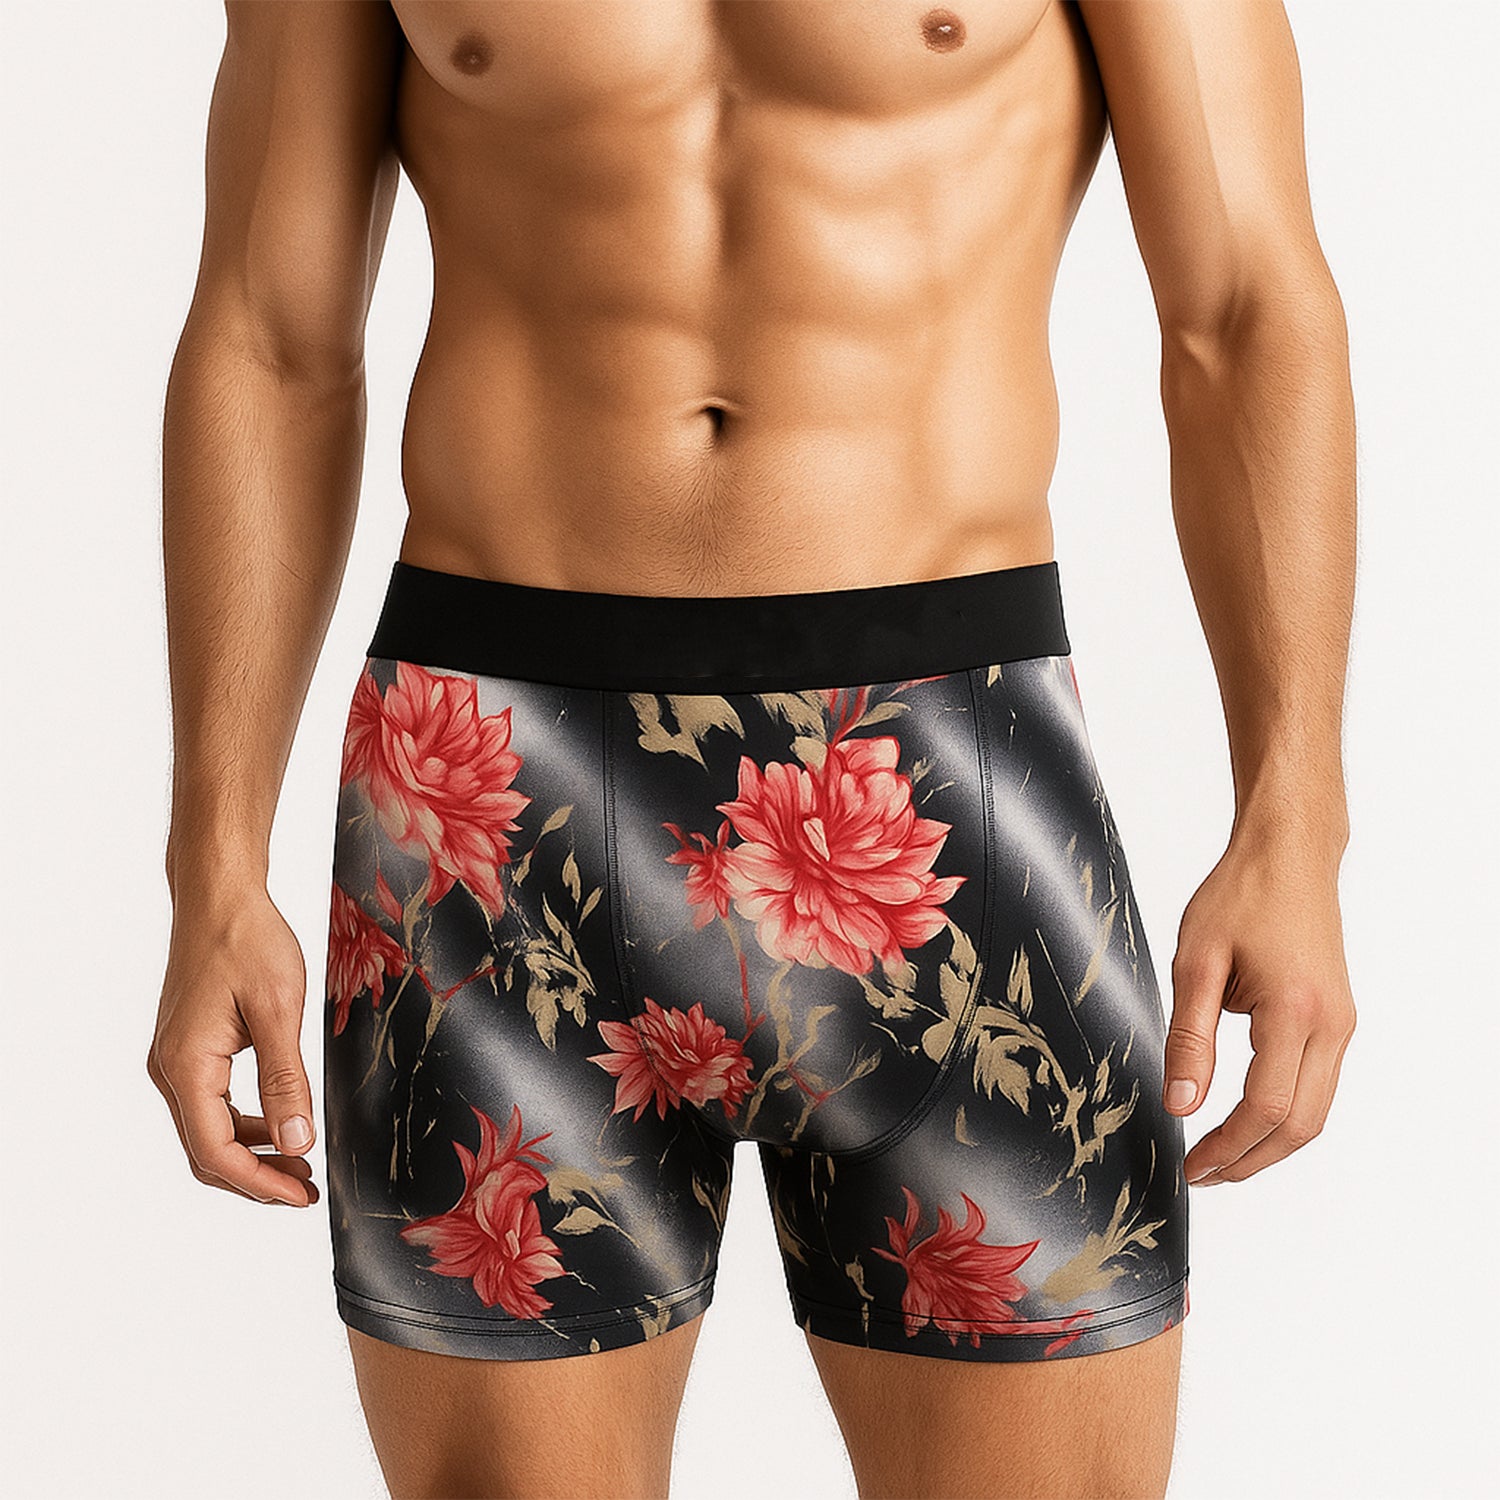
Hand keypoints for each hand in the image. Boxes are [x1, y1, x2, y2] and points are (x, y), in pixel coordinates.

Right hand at [147, 886, 319, 1206]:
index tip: (300, 1194)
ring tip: (300, 1158)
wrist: (221, 896)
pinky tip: (281, 1118)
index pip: (215, 1150)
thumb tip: (297, 1140)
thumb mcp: (278, 1010)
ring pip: (210, 1127)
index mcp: (189, 1065)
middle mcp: (173, 1068)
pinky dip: (246, 1120)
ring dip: (253, 1149)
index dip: (259, 1181)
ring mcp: (179, 1057)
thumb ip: (287, 1079)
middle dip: (256, 1174)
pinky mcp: (192, 1045)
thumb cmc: (247, 940)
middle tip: (305, 1188)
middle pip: (207, 1148)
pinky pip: (213, 1101)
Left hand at [1162, 837, 1355, 1184]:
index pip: (1265, 1107)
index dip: (1226, 1147)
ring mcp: (1341, 1023)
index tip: (1190, 1166)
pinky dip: (1284, 1113)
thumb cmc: (1239, 895)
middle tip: (1201, 1175)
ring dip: (1268, 1143)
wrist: (1288, 854)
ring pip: (1315, 1111)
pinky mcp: (1338, 1018)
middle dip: (1249, 1160)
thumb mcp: (1196, 962)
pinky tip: (1245, 1118)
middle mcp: (1331, 1025)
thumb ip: (1189, 1037)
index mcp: (1295, 1011)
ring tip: (1219, 1158)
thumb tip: (1181, 1104)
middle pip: (1299, 1125)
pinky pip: (1317, 1084)